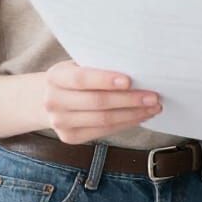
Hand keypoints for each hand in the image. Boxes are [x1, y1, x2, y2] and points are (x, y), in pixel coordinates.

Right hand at [41, 61, 161, 143]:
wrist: (47, 97)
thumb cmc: (74, 74)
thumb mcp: (79, 63)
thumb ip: (99, 65)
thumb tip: (137, 66)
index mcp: (56, 77)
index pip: (82, 79)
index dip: (105, 80)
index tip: (129, 80)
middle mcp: (54, 101)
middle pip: (97, 102)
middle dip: (129, 100)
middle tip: (154, 96)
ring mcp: (60, 123)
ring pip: (103, 120)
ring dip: (132, 114)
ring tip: (153, 107)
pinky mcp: (70, 137)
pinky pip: (102, 131)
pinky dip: (124, 124)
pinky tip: (140, 117)